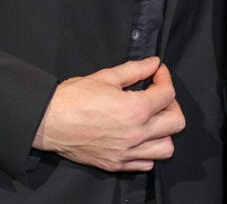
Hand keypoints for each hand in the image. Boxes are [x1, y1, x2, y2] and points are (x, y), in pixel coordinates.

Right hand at [32, 57, 184, 171]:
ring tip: (151, 118)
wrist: (49, 121)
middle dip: (171, 104)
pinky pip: (147, 163)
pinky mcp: (117, 164)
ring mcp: (127, 152)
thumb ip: (135, 69)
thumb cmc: (74, 97)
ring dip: (164, 131)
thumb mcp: (107, 76)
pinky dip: (149, 150)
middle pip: (177, 122)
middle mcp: (136, 134)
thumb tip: (154, 63)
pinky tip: (138, 135)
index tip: (156, 72)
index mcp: (136, 109)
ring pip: (166, 147)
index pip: (168, 94)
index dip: (164, 77)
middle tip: (157, 94)